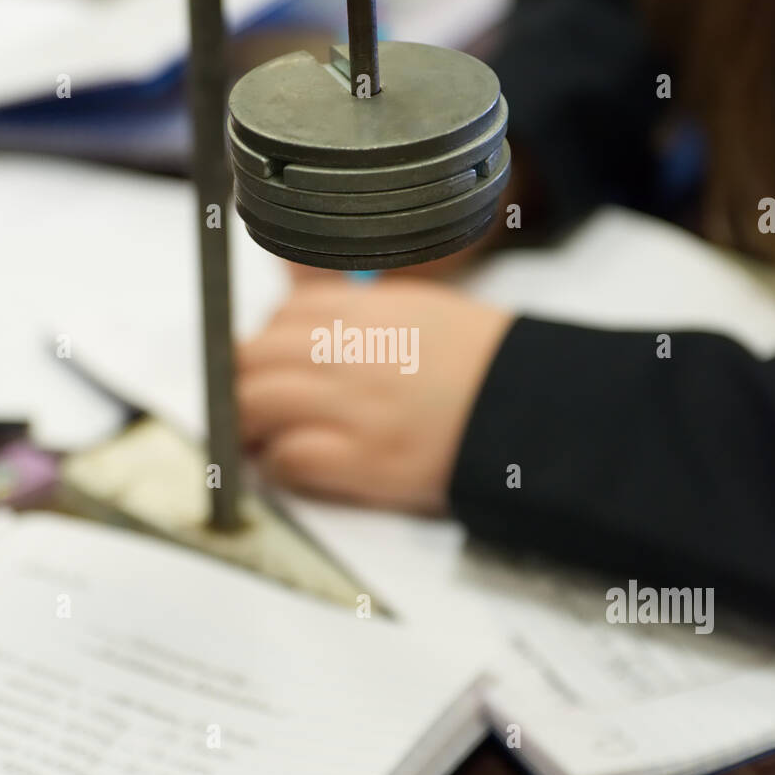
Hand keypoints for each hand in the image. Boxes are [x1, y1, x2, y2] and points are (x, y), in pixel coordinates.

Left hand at [237, 279, 512, 512]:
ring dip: (246, 424)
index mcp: (365, 310)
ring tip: (259, 439)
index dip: (266, 344)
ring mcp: (352, 405)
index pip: (280, 316)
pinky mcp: (362, 459)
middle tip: (248, 406)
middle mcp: (349, 350)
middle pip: (252, 357)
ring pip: (253, 404)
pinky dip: (278, 464)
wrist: (534, 411)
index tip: (269, 364)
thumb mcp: (421, 311)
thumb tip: (297, 311)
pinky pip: (287, 458)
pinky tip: (293, 465)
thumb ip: (358, 311)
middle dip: (240, 383)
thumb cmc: (483, 366)